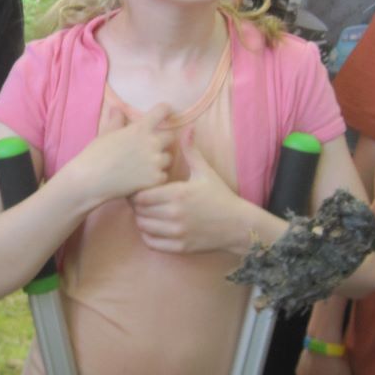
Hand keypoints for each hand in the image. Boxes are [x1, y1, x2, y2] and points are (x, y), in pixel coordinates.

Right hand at [69, 103, 172, 205]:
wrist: (90, 180)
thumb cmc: (95, 155)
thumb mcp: (105, 134)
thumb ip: (116, 120)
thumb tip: (117, 108)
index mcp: (140, 128)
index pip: (162, 111)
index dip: (164, 111)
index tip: (164, 114)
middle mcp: (152, 143)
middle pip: (170, 137)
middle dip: (162, 141)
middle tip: (150, 148)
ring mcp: (155, 162)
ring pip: (168, 158)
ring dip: (159, 161)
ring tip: (145, 166)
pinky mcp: (155, 179)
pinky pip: (163, 176)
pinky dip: (155, 178)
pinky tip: (143, 179)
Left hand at [130, 125, 250, 252]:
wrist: (238, 225)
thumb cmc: (220, 196)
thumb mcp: (205, 172)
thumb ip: (191, 151)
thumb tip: (187, 127)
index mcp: (177, 194)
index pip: (141, 195)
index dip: (135, 192)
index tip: (139, 188)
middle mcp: (175, 215)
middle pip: (139, 212)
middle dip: (136, 206)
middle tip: (139, 200)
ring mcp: (177, 233)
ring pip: (143, 228)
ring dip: (141, 220)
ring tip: (146, 213)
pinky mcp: (180, 247)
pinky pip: (152, 243)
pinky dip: (148, 236)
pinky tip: (154, 228)